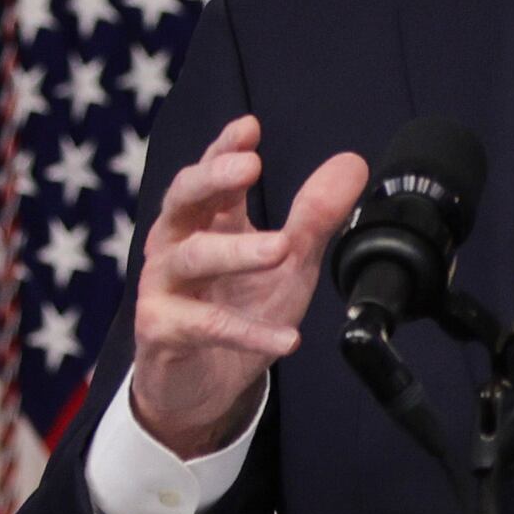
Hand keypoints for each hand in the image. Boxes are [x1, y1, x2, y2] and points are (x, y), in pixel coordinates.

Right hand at [122, 117, 370, 459]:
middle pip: (182, 200)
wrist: (203, 386)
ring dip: (235, 251)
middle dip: (212, 179)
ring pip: (190, 259)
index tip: (250, 128)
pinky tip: (286, 338)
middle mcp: (175, 246)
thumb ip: (315, 217)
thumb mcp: (288, 264)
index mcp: (204, 221)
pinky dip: (246, 333)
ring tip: (280, 249)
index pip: (209, 174)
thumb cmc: (239, 310)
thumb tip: (352, 163)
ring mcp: (163, 288)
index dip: (225, 149)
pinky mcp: (161, 331)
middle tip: (250, 166)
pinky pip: (204, 327)